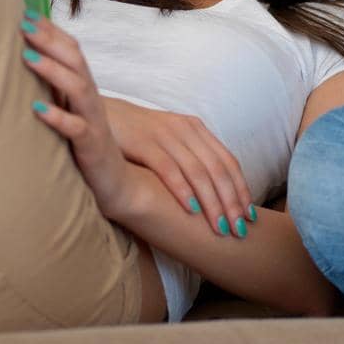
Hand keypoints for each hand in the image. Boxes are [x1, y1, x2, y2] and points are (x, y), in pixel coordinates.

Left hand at [18, 11, 138, 217]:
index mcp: (83, 88)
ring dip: (52, 71)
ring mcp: (92, 121)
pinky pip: (75, 129)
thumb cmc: (84, 144)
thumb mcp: (69, 111)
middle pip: (76, 60)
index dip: (52, 31)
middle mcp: (90, 100)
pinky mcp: (90, 146)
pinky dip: (56, 117)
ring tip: (27, 58)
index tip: (27, 13)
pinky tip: (36, 109)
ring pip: (78, 88)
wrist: (115, 182)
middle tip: (23, 24)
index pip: (72, 50)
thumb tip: (25, 62)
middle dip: (50, 40)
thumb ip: (54, 89)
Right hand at [104, 96, 254, 234]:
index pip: (228, 161)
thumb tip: (210, 193)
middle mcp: (185, 129)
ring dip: (213, 202)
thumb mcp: (166, 142)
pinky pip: (168, 169)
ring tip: (221, 227)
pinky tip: (191, 211)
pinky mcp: (143, 142)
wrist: (94, 114)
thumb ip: (187, 159)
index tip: (249, 215)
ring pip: (198, 172)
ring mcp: (164, 134)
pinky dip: (182, 190)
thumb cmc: (132, 135)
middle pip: (218, 169)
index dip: (241, 189)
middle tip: (239, 229)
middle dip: (231, 201)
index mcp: (195, 129)